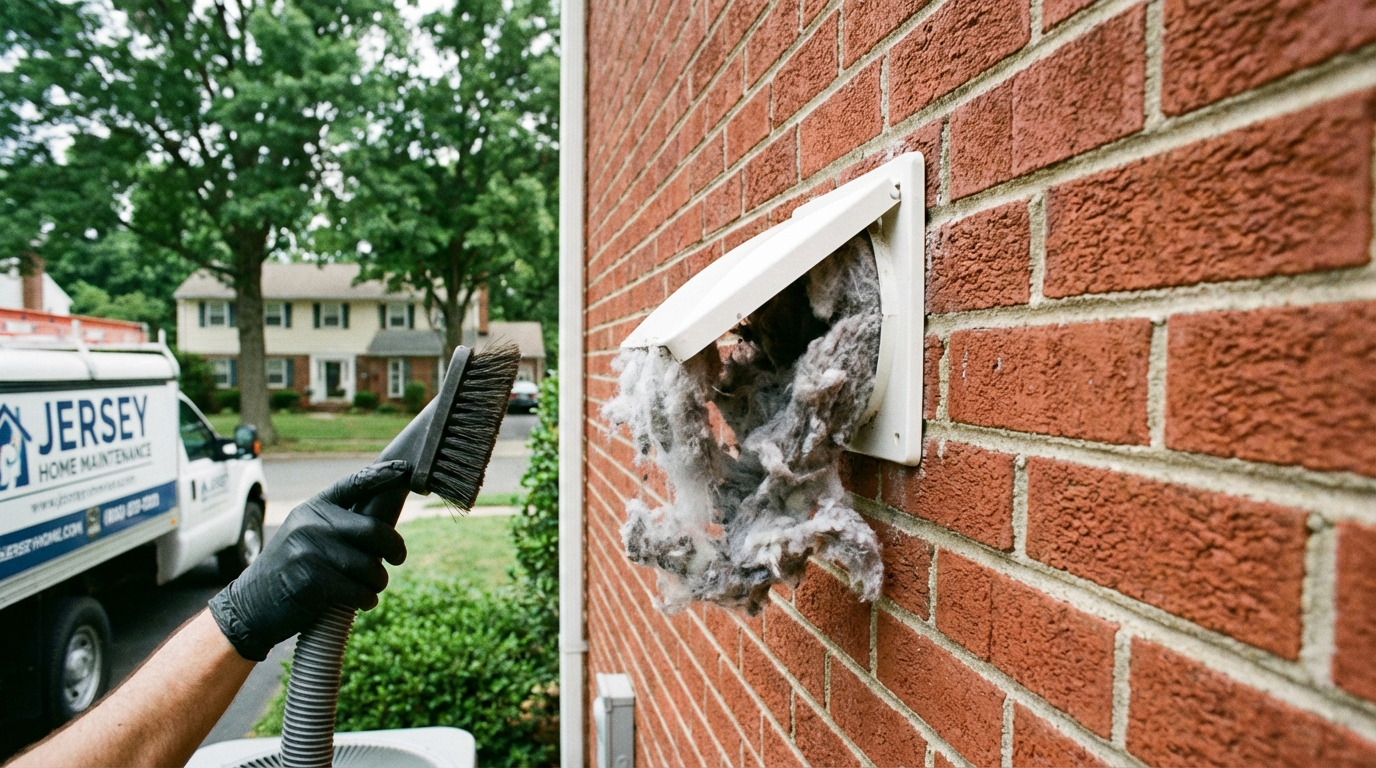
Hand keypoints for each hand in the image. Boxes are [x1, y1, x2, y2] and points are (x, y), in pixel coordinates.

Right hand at [209, 461, 409, 660]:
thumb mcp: (305, 536)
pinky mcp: (309, 579)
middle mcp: (310, 523)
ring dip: (378, 581)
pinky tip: (364, 601)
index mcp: (313, 507)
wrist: (251, 605)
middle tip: (398, 558)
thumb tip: (385, 529)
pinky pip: (357, 589)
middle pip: (373, 530)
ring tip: (372, 587)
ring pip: (369, 565)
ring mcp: (307, 550)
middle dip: (395, 547)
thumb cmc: (290, 571)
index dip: (383, 476)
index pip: (354, 484)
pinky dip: (367, 599)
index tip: (405, 471)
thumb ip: (338, 526)